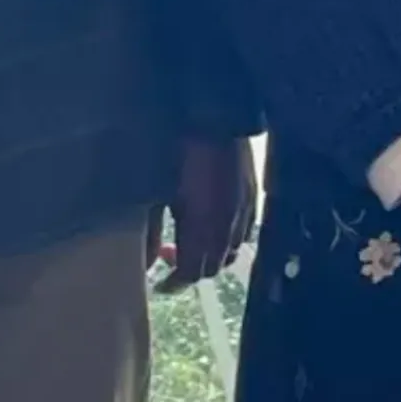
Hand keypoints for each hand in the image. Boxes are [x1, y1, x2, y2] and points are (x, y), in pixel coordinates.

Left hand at [152, 137, 256, 289]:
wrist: (217, 116)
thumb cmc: (179, 151)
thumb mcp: (158, 192)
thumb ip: (153, 231)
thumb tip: (148, 261)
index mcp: (204, 229)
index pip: (192, 272)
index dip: (174, 283)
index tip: (158, 285)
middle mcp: (228, 227)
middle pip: (212, 267)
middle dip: (191, 272)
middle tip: (170, 265)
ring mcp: (244, 213)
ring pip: (230, 252)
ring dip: (210, 257)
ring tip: (191, 247)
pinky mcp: (252, 198)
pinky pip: (242, 232)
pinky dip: (227, 240)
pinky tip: (213, 228)